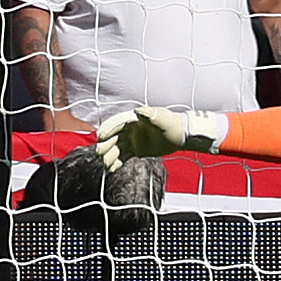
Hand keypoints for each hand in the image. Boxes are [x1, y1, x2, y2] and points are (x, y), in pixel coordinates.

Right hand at [92, 101, 221, 160]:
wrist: (181, 135)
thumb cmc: (172, 125)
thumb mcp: (163, 119)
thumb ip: (151, 115)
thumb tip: (139, 111)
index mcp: (134, 118)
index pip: (116, 123)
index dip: (108, 129)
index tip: (99, 136)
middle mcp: (130, 129)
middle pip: (113, 136)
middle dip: (105, 144)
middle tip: (99, 153)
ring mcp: (132, 140)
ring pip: (116, 148)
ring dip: (109, 156)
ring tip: (104, 165)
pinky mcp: (136, 150)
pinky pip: (123, 157)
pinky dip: (116, 163)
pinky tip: (110, 170)